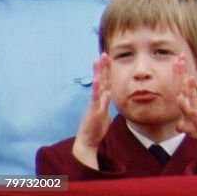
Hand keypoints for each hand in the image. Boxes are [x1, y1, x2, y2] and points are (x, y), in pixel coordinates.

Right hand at [72, 54, 111, 168]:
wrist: (88, 141)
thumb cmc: (96, 127)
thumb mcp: (104, 112)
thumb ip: (106, 102)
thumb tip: (109, 95)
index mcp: (101, 98)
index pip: (105, 81)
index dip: (107, 69)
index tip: (108, 57)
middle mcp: (97, 99)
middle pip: (101, 80)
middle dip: (102, 67)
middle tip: (103, 54)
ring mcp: (95, 105)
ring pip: (97, 88)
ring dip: (98, 76)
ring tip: (97, 64)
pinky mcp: (94, 112)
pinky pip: (96, 101)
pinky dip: (98, 92)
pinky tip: (99, 84)